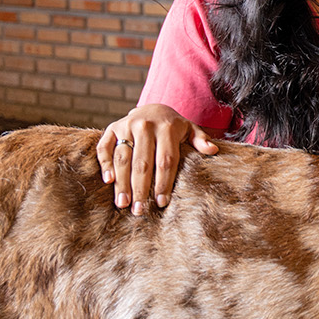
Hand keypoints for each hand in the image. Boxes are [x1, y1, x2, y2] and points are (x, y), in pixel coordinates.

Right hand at [96, 103, 218, 214]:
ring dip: (122, 183)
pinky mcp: (111, 128)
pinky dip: (105, 164)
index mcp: (167, 127)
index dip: (164, 182)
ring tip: (123, 203)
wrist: (152, 108)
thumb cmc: (173, 126)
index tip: (161, 202)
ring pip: (123, 158)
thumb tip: (213, 150)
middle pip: (142, 163)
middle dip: (141, 189)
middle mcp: (145, 125)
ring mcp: (126, 126)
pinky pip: (104, 148)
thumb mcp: (189, 130)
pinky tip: (109, 181)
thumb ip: (200, 140)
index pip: (166, 160)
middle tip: (139, 210)